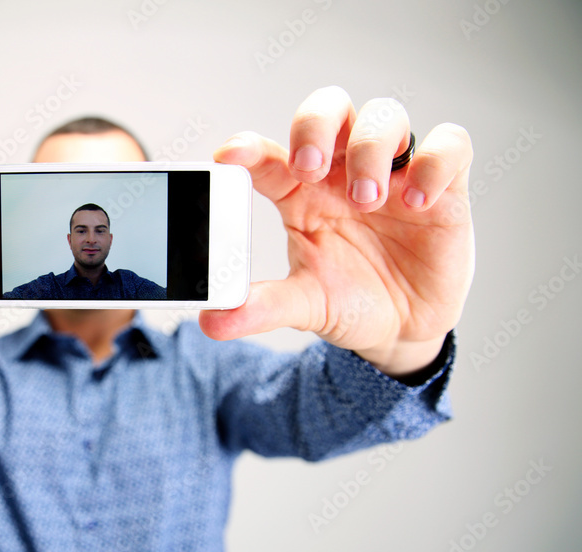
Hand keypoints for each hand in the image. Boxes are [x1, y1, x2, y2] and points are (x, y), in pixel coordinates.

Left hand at [200, 86, 473, 377]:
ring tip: (366, 200)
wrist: (403, 329)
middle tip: (308, 168)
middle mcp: (343, 172)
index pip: (269, 155)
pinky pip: (450, 146)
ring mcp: (394, 173)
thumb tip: (214, 321)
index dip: (249, 147)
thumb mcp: (306, 306)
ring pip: (385, 116)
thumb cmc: (349, 301)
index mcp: (300, 192)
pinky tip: (417, 201)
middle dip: (315, 127)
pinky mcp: (444, 187)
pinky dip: (434, 163)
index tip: (229, 156)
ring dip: (370, 149)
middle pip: (328, 109)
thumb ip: (263, 307)